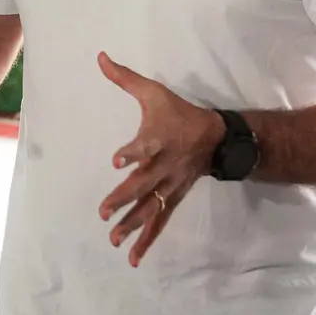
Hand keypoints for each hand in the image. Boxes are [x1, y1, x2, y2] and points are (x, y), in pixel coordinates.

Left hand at [96, 52, 222, 267]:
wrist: (216, 136)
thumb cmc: (178, 112)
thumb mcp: (154, 91)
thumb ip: (124, 78)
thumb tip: (99, 57)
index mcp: (159, 138)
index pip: (146, 146)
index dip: (132, 153)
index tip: (117, 161)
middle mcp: (165, 166)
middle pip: (144, 184)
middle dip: (124, 198)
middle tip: (104, 211)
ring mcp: (170, 185)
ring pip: (151, 208)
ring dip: (132, 225)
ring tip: (113, 239)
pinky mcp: (174, 198)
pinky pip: (160, 221)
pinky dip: (147, 240)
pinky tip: (133, 257)